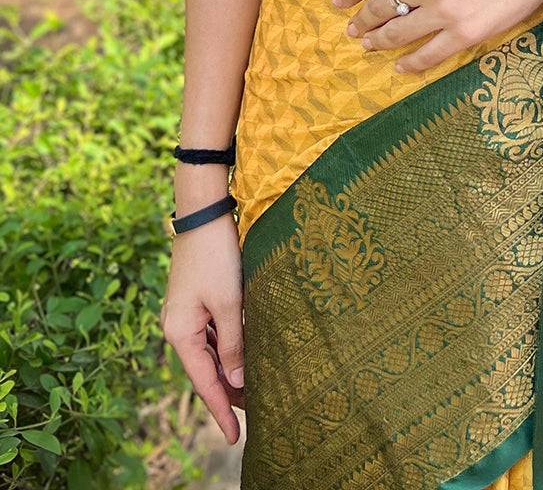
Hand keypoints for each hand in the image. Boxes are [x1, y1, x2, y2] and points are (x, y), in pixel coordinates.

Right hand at [160, 215, 245, 443]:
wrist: (203, 212)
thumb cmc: (216, 255)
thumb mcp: (229, 302)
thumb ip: (234, 344)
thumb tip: (238, 382)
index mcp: (180, 333)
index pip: (204, 383)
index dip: (221, 411)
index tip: (233, 438)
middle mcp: (178, 327)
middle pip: (206, 370)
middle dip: (228, 393)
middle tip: (255, 416)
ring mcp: (186, 313)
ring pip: (210, 353)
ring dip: (230, 371)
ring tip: (255, 392)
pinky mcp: (196, 299)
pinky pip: (212, 334)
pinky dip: (228, 349)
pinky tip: (245, 355)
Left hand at [331, 0, 542, 74]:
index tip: (339, 0)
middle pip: (380, 5)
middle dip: (361, 19)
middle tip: (352, 27)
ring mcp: (445, 10)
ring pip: (397, 32)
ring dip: (377, 41)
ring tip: (367, 44)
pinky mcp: (465, 33)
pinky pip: (427, 55)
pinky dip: (409, 63)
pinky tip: (400, 66)